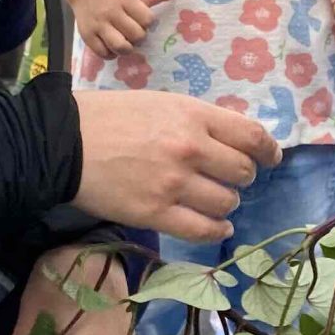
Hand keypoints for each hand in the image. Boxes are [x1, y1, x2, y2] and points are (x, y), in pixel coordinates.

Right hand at [72, 0, 178, 59]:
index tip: (142, 20)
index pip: (147, 19)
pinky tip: (112, 46)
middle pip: (136, 35)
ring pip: (120, 46)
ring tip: (125, 42)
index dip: (147, 23)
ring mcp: (98, 24)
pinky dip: (111, 53)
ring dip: (127, 48)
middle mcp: (111, 11)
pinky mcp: (87, 36)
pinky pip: (104, 53)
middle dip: (138, 37)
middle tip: (133, 32)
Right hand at [72, 90, 280, 241]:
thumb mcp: (160, 104)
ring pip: (226, 202)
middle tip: (228, 179)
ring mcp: (174, 183)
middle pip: (243, 172)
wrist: (63, 142)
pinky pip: (203, 230)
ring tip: (215, 201)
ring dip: (226, 204)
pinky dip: (216, 231)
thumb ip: (196, 121)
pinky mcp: (156, 213)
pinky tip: (217, 228)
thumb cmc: (109, 117)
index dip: (268, 150)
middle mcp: (191, 148)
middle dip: (242, 177)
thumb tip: (229, 141)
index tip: (271, 158)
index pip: (251, 135)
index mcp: (193, 115)